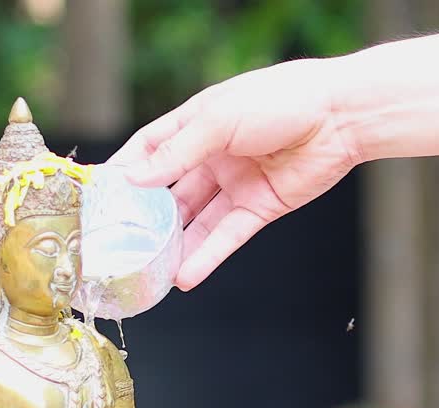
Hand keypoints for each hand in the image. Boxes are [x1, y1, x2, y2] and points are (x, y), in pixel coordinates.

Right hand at [110, 58, 360, 289]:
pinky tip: (185, 276)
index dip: (126, 170)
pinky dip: (207, 256)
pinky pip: (226, 236)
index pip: (151, 149)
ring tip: (150, 272)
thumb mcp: (217, 120)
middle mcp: (214, 155)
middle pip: (171, 191)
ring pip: (196, 220)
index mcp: (198, 123)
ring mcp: (236, 183)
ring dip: (175, 246)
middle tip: (120, 243)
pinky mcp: (260, 207)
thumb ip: (177, 153)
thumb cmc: (279, 100)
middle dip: (147, 217)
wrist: (338, 117)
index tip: (99, 195)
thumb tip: (135, 179)